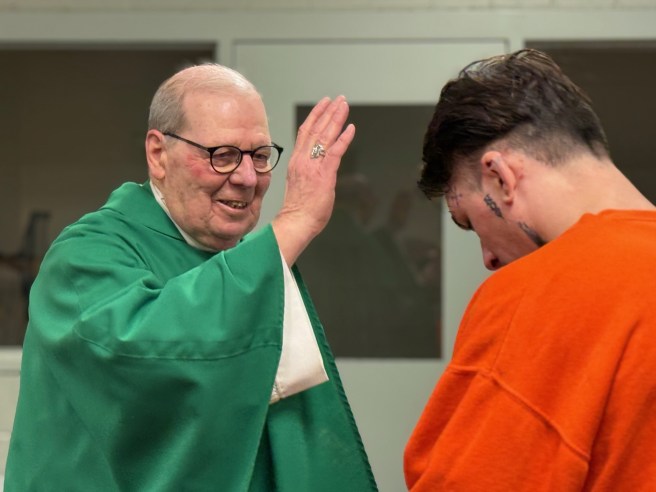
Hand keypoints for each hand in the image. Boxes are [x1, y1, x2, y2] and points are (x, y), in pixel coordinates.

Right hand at [272, 95, 355, 265]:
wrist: (296, 222)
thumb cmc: (299, 210)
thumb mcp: (301, 184)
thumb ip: (308, 172)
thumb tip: (318, 171)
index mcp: (296, 161)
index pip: (305, 132)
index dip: (315, 116)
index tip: (324, 104)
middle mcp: (303, 160)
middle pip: (316, 128)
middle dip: (328, 111)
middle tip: (338, 99)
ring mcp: (313, 166)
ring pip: (325, 135)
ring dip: (336, 118)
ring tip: (344, 105)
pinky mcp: (324, 174)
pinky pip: (335, 151)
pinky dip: (344, 138)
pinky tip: (351, 128)